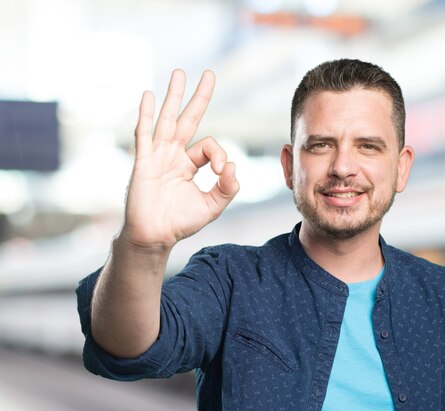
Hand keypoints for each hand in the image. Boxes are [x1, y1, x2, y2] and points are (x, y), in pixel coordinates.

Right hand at [122, 69, 238, 250]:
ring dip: (173, 96)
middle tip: (210, 74)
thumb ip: (227, 188)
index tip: (222, 172)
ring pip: (167, 120)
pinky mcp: (144, 162)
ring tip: (179, 73)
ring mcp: (157, 156)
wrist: (155, 236)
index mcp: (189, 165)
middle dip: (198, 98)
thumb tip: (233, 166)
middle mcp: (173, 156)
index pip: (209, 147)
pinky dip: (147, 115)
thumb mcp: (211, 206)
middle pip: (188, 120)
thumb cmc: (180, 222)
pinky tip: (149, 96)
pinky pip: (144, 134)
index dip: (220, 155)